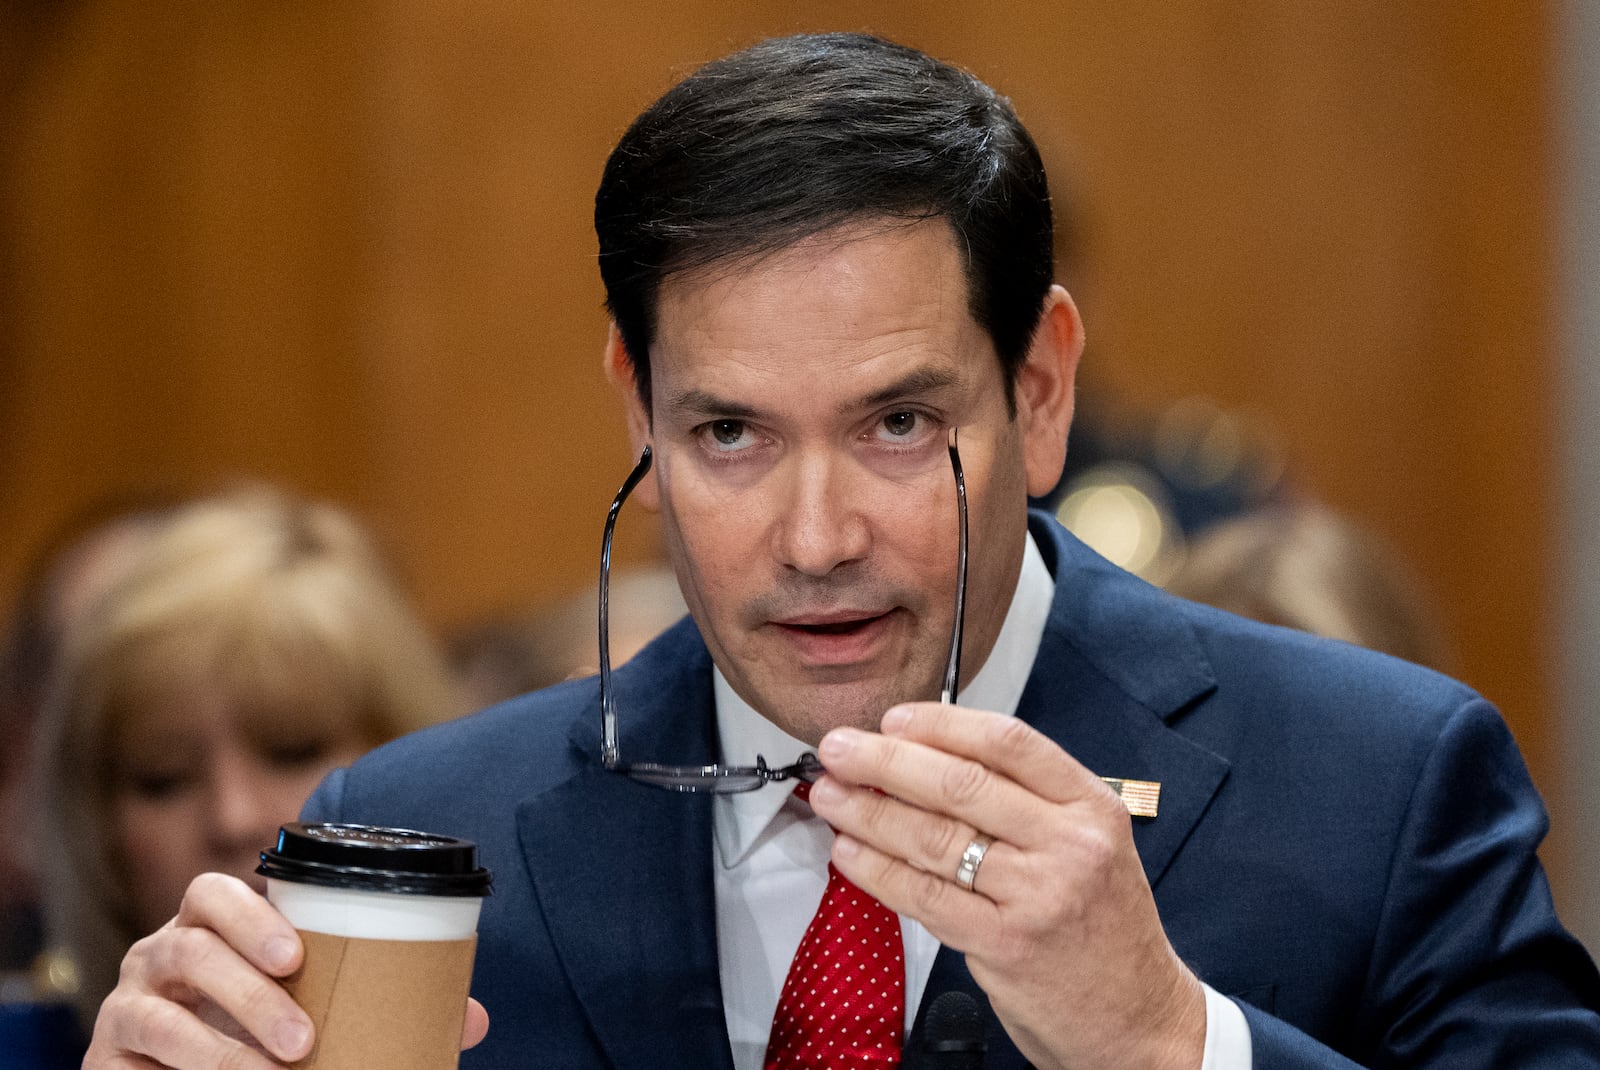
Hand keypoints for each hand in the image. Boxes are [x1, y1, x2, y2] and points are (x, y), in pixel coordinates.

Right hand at [84, 872, 490, 1067]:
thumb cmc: (267, 1026)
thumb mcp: (317, 1004)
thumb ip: (383, 1000)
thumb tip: (475, 1019)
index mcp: (211, 926)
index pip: (211, 892)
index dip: (249, 915)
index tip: (296, 954)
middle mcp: (159, 955)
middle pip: (190, 951)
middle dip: (248, 995)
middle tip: (303, 1039)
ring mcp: (127, 1006)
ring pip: (159, 1016)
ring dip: (219, 1050)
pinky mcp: (104, 1059)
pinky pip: (131, 1064)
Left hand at [808, 702, 1205, 1069]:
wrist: (1139, 1016)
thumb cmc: (1103, 922)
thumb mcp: (1091, 842)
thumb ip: (1026, 801)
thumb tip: (928, 757)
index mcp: (1091, 805)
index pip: (1008, 743)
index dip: (941, 724)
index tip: (893, 719)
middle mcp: (1069, 844)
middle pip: (960, 786)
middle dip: (886, 762)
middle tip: (839, 748)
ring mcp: (1037, 896)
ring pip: (934, 839)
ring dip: (870, 813)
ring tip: (831, 796)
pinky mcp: (1005, 944)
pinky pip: (926, 897)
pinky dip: (879, 871)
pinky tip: (849, 854)